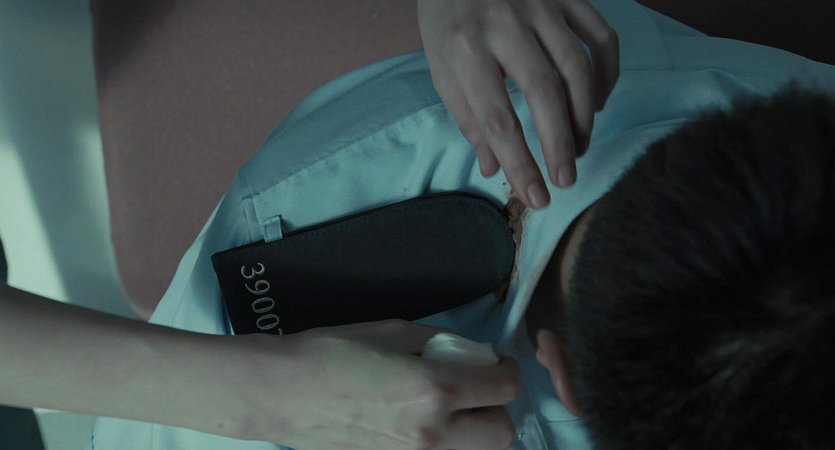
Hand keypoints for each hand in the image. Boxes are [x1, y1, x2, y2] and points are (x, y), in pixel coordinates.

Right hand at [234, 320, 520, 448]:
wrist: (282, 393)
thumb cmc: (332, 352)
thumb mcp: (392, 331)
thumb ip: (439, 342)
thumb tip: (465, 353)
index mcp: (435, 389)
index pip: (503, 388)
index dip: (508, 370)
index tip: (497, 363)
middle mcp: (433, 432)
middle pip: (503, 434)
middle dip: (498, 408)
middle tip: (476, 388)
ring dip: (475, 431)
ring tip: (450, 408)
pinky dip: (445, 443)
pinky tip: (421, 422)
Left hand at [418, 0, 618, 208]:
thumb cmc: (447, 23)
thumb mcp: (442, 71)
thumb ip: (469, 118)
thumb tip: (495, 167)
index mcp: (465, 48)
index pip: (498, 118)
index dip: (520, 163)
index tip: (537, 198)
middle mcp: (505, 24)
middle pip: (544, 93)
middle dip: (559, 144)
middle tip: (566, 180)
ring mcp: (541, 6)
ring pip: (577, 67)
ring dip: (584, 116)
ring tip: (577, 148)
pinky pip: (600, 36)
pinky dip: (607, 73)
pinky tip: (597, 103)